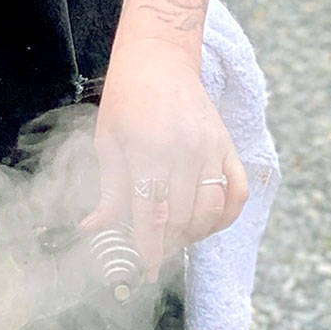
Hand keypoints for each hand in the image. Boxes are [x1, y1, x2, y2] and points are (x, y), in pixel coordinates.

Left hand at [81, 36, 247, 280]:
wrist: (159, 59)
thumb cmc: (125, 99)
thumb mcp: (108, 141)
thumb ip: (109, 190)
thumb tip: (93, 230)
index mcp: (149, 149)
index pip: (152, 214)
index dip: (148, 248)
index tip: (143, 270)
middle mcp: (186, 151)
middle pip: (181, 218)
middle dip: (166, 244)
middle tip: (151, 253)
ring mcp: (212, 149)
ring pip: (209, 211)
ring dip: (192, 234)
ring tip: (172, 237)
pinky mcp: (228, 146)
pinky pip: (237, 194)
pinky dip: (225, 216)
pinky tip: (205, 223)